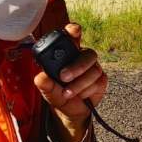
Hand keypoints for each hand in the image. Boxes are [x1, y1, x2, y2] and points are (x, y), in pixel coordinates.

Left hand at [34, 24, 106, 141]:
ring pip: (93, 71)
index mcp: (66, 53)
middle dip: (76, 66)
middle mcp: (82, 57)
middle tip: (64, 77)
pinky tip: (80, 95)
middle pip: (87, 54)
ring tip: (67, 93)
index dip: (74, 31)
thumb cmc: (58, 94)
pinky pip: (97, 82)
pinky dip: (86, 91)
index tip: (74, 30)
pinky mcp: (101, 79)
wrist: (70, 110)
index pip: (72, 37)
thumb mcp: (48, 90)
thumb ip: (45, 84)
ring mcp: (93, 67)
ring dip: (79, 84)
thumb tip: (40, 78)